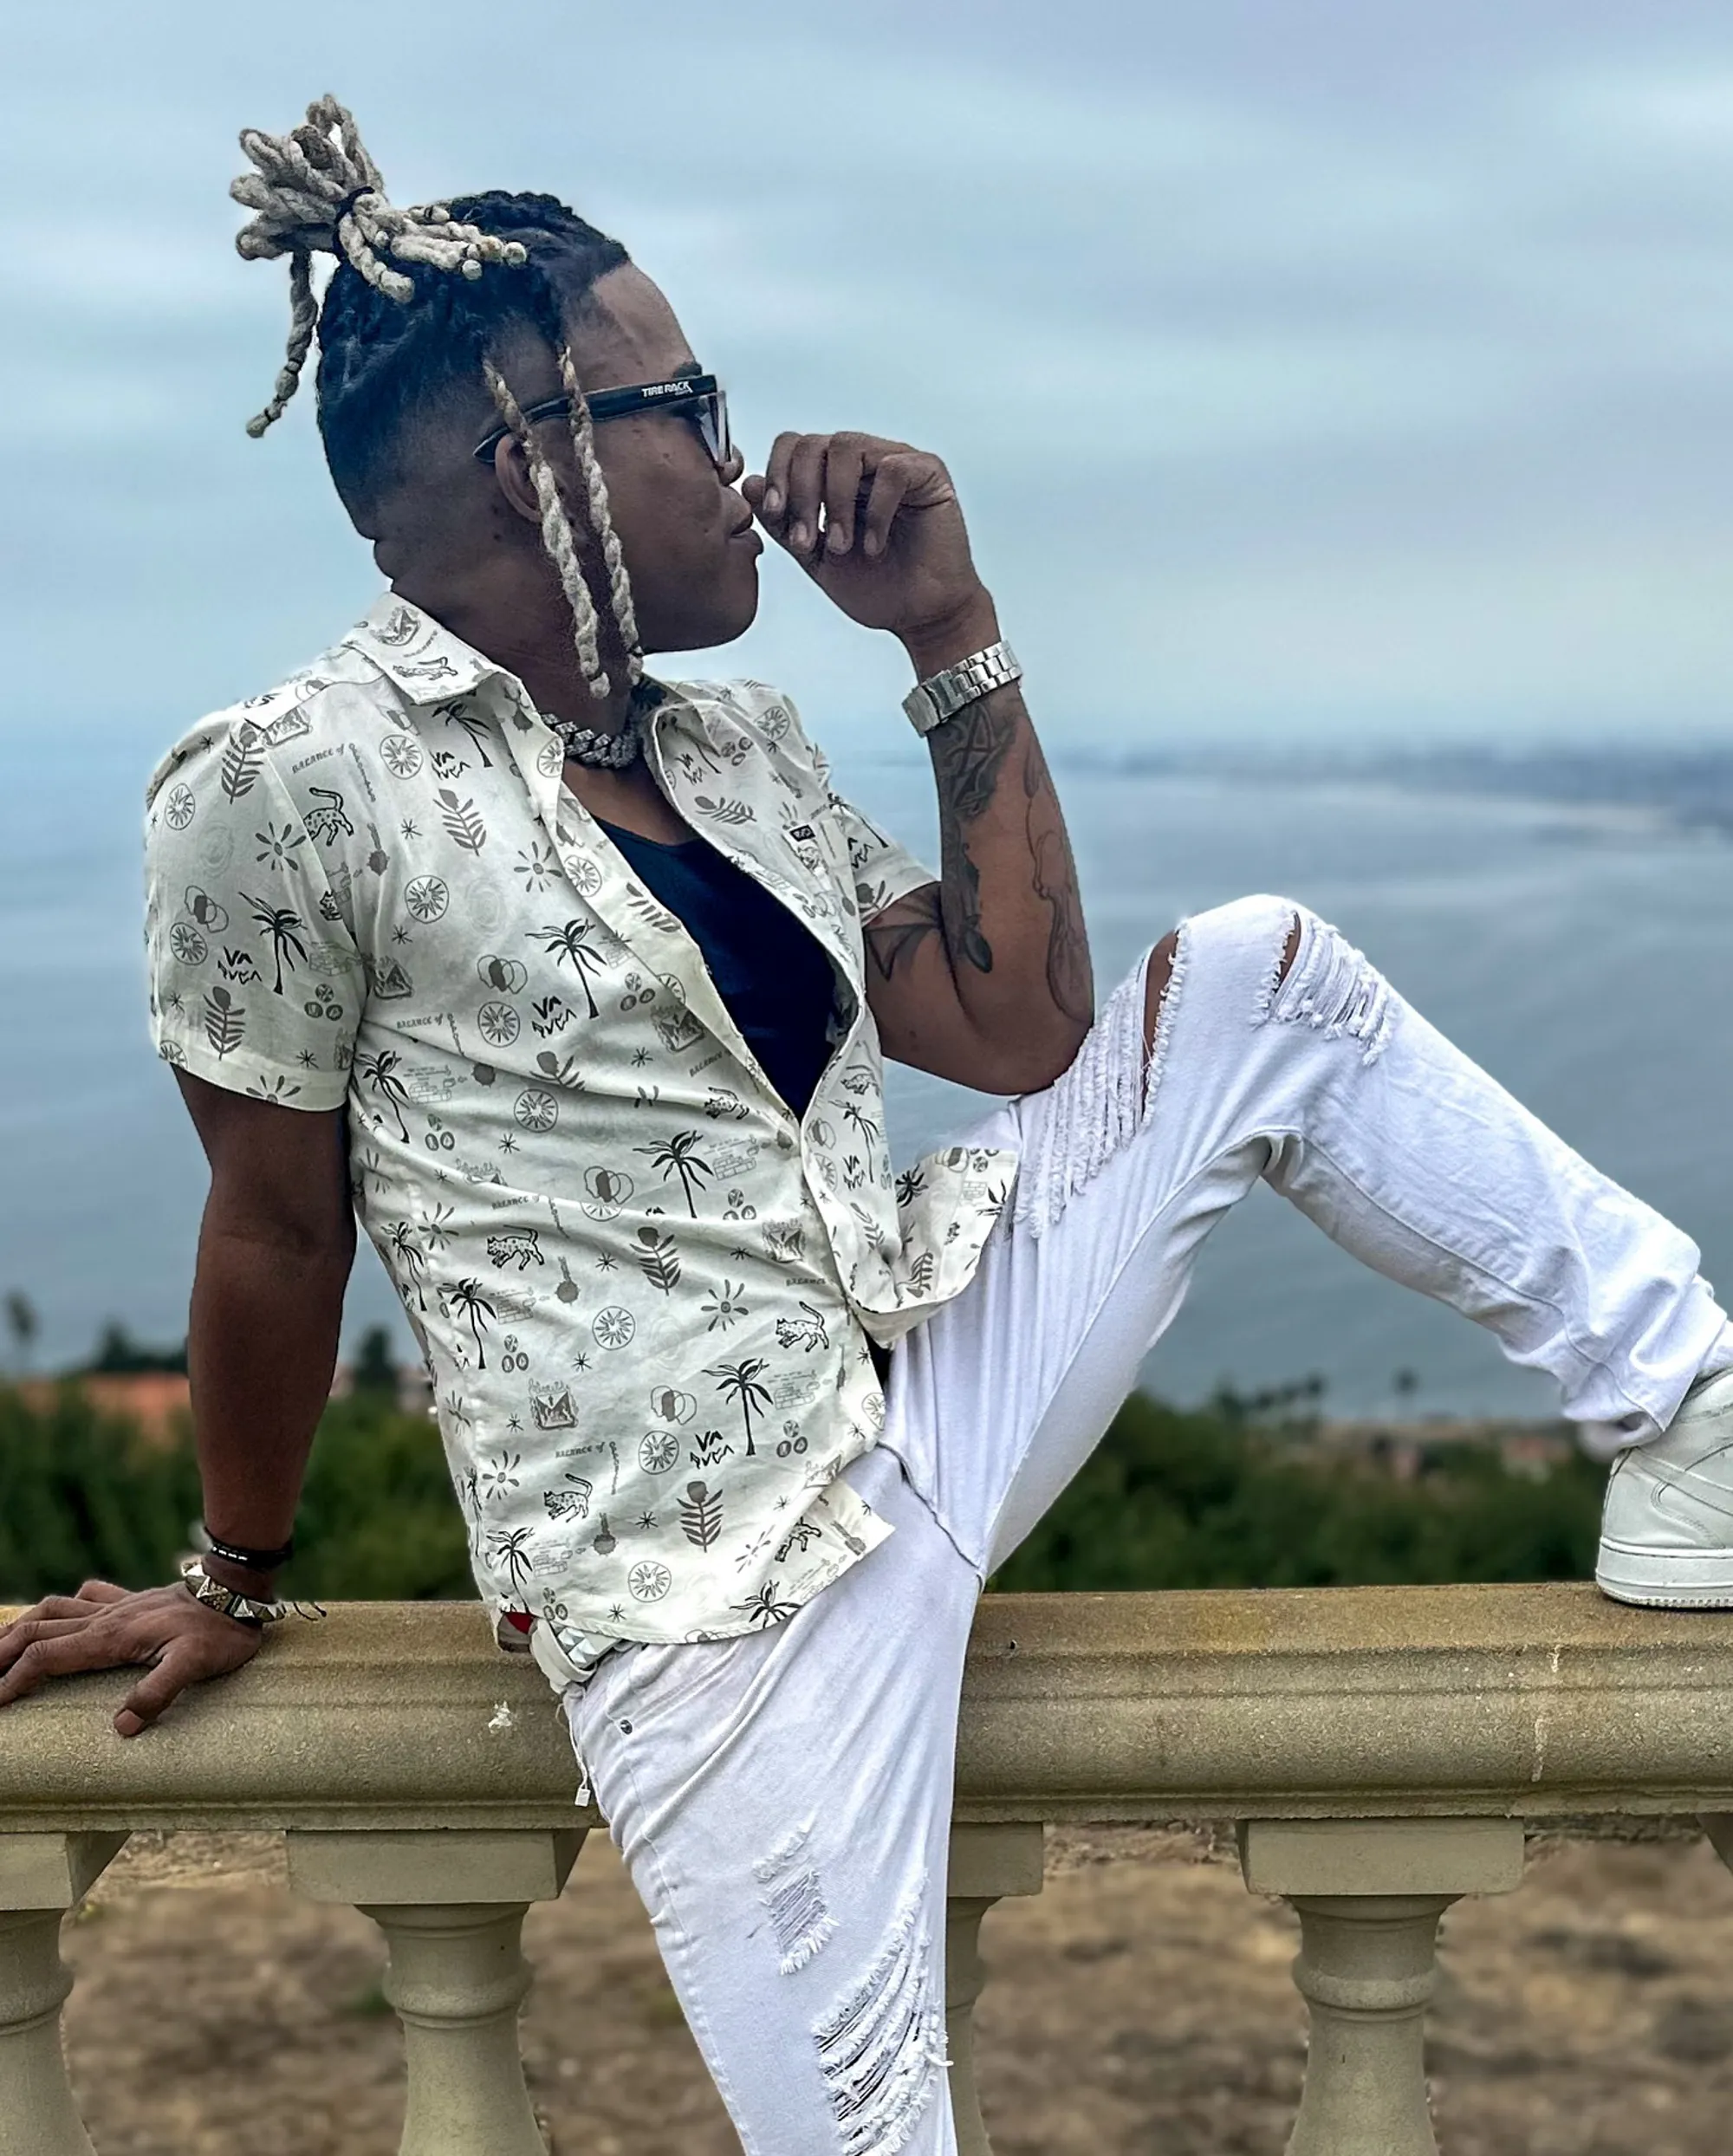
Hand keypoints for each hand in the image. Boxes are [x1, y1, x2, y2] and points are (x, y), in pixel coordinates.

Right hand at [0, 1579, 263, 1737]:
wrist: (238, 1592)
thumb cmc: (220, 1633)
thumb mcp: (196, 1666)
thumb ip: (159, 1693)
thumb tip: (122, 1726)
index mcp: (112, 1638)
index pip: (47, 1656)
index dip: (14, 1679)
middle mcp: (105, 1619)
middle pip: (37, 1630)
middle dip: (3, 1652)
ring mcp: (117, 1606)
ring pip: (54, 1609)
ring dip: (23, 1625)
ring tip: (1, 1644)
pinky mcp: (131, 1600)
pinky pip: (86, 1595)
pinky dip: (63, 1605)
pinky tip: (58, 1612)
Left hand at [743, 432, 993, 655]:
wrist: (919, 616)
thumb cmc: (876, 588)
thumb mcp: (814, 557)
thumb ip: (784, 522)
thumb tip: (751, 485)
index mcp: (833, 476)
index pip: (793, 446)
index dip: (777, 475)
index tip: (775, 515)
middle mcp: (863, 461)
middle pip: (813, 443)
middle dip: (800, 492)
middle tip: (807, 541)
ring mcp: (895, 461)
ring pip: (847, 447)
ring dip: (834, 501)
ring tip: (841, 546)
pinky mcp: (928, 473)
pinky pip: (892, 470)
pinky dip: (876, 509)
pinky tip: (874, 544)